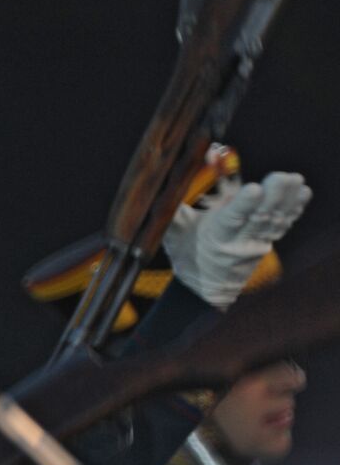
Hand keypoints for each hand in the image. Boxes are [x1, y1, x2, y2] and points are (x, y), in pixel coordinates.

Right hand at [163, 171, 310, 307]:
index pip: (231, 219)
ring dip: (287, 200)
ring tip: (296, 180)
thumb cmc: (185, 254)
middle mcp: (238, 242)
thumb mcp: (172, 234)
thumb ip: (169, 210)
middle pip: (258, 218)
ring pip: (274, 220)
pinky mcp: (265, 242)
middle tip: (283, 177)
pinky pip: (282, 224)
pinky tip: (303, 192)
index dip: (243, 204)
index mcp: (213, 238)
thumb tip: (161, 183)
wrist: (204, 287)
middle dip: (272, 197)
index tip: (253, 188)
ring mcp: (255, 243)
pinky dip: (294, 208)